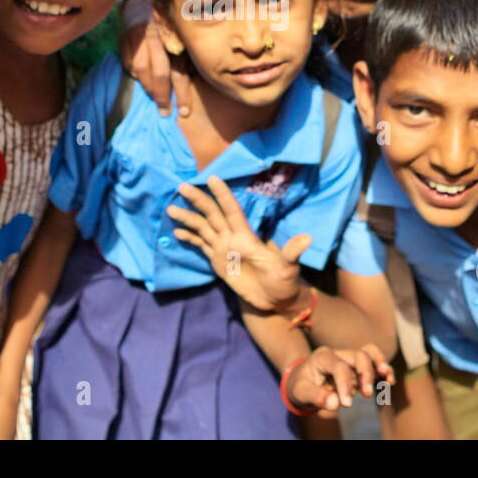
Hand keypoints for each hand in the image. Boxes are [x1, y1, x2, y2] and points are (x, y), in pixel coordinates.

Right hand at [120, 0, 191, 116]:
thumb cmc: (171, 21)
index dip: (182, 94)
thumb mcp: (184, 34)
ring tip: (154, 99)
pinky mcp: (125, 36)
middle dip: (163, 96)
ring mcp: (139, 36)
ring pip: (141, 69)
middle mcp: (158, 36)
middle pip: (160, 72)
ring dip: (147, 88)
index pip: (180, 70)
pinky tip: (140, 80)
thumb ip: (187, 54)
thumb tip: (200, 79)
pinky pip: (128, 61)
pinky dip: (133, 73)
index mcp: (176, 36)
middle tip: (165, 112)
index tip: (184, 112)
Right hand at [168, 176, 310, 312]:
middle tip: (182, 186)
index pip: (232, 210)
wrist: (276, 300)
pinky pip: (202, 246)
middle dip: (198, 200)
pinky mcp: (218, 262)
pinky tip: (177, 233)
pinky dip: (190, 239)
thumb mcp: (289, 267)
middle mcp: (232, 239)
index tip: (212, 177)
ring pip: (203, 228)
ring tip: (170, 209)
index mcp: (246, 237)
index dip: (223, 195)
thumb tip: (307, 238)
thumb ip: (292, 252)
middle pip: (212, 215)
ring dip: (188, 218)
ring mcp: (224, 249)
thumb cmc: (284, 281)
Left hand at [287, 345, 394, 410]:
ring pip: (369, 352)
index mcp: (322, 356)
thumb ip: (316, 397)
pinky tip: (389, 381)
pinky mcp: (357, 366)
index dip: (345, 385)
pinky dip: (383, 368)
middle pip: (358, 355)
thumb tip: (335, 403)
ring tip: (387, 376)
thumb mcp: (301, 393)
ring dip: (379, 363)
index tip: (346, 404)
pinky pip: (373, 360)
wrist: (302, 381)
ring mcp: (349, 358)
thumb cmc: (301, 386)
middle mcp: (338, 353)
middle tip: (366, 395)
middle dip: (365, 374)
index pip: (339, 367)